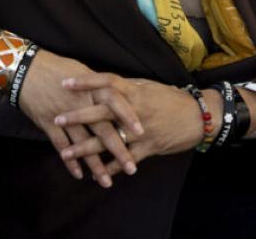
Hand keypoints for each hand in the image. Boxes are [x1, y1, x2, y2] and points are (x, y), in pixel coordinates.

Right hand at [17, 50, 144, 187]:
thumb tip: (116, 93)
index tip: (142, 133)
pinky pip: (61, 146)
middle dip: (118, 150)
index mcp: (91, 88)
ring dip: (95, 164)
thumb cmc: (56, 67)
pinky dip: (70, 161)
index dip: (128, 117)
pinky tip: (78, 174)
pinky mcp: (48, 123)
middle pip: (103, 129)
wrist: (26, 69)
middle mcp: (80, 103)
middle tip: (131, 168)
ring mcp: (64, 115)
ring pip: (83, 143)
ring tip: (106, 182)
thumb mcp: (81, 70)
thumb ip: (98, 85)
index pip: (115, 102)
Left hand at [54, 73, 221, 176]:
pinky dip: (110, 168)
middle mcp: (134, 110)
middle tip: (57, 117)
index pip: (106, 82)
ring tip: (66, 152)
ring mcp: (140, 131)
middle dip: (78, 116)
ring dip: (86, 147)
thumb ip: (128, 86)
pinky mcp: (148, 148)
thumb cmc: (172, 99)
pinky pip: (125, 160)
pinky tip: (96, 174)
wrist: (197, 117)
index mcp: (134, 91)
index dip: (86, 82)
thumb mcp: (150, 86)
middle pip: (102, 112)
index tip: (65, 83)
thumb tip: (108, 83)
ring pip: (108, 140)